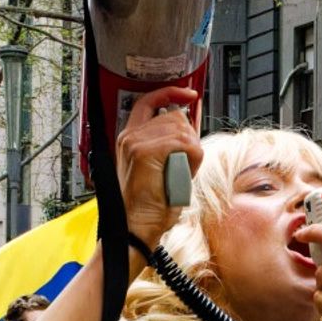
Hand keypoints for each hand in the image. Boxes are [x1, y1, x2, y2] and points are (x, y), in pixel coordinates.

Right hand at [114, 86, 203, 249]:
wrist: (136, 227)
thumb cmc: (149, 205)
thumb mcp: (159, 168)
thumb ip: (168, 146)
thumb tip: (189, 131)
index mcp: (129, 138)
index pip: (149, 102)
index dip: (170, 93)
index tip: (189, 94)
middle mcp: (129, 136)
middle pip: (175, 117)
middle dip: (189, 140)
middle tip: (184, 165)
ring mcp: (135, 142)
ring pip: (182, 131)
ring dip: (191, 153)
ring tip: (180, 174)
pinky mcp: (144, 152)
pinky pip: (184, 145)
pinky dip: (192, 160)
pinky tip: (183, 174)